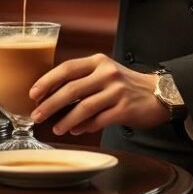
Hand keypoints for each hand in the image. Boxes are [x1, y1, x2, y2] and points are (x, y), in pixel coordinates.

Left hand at [27, 53, 170, 135]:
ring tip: (56, 128)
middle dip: (50, 104)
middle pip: (71, 89)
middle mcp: (107, 74)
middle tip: (37, 115)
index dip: (47, 81)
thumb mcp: (104, 73)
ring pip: (84, 107)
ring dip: (66, 120)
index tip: (33, 93)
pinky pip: (99, 120)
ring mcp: (116, 91)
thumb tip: (53, 99)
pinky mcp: (125, 108)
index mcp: (98, 62)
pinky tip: (76, 131)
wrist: (160, 93)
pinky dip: (85, 127)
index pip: (67, 68)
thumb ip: (82, 81)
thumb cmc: (126, 85)